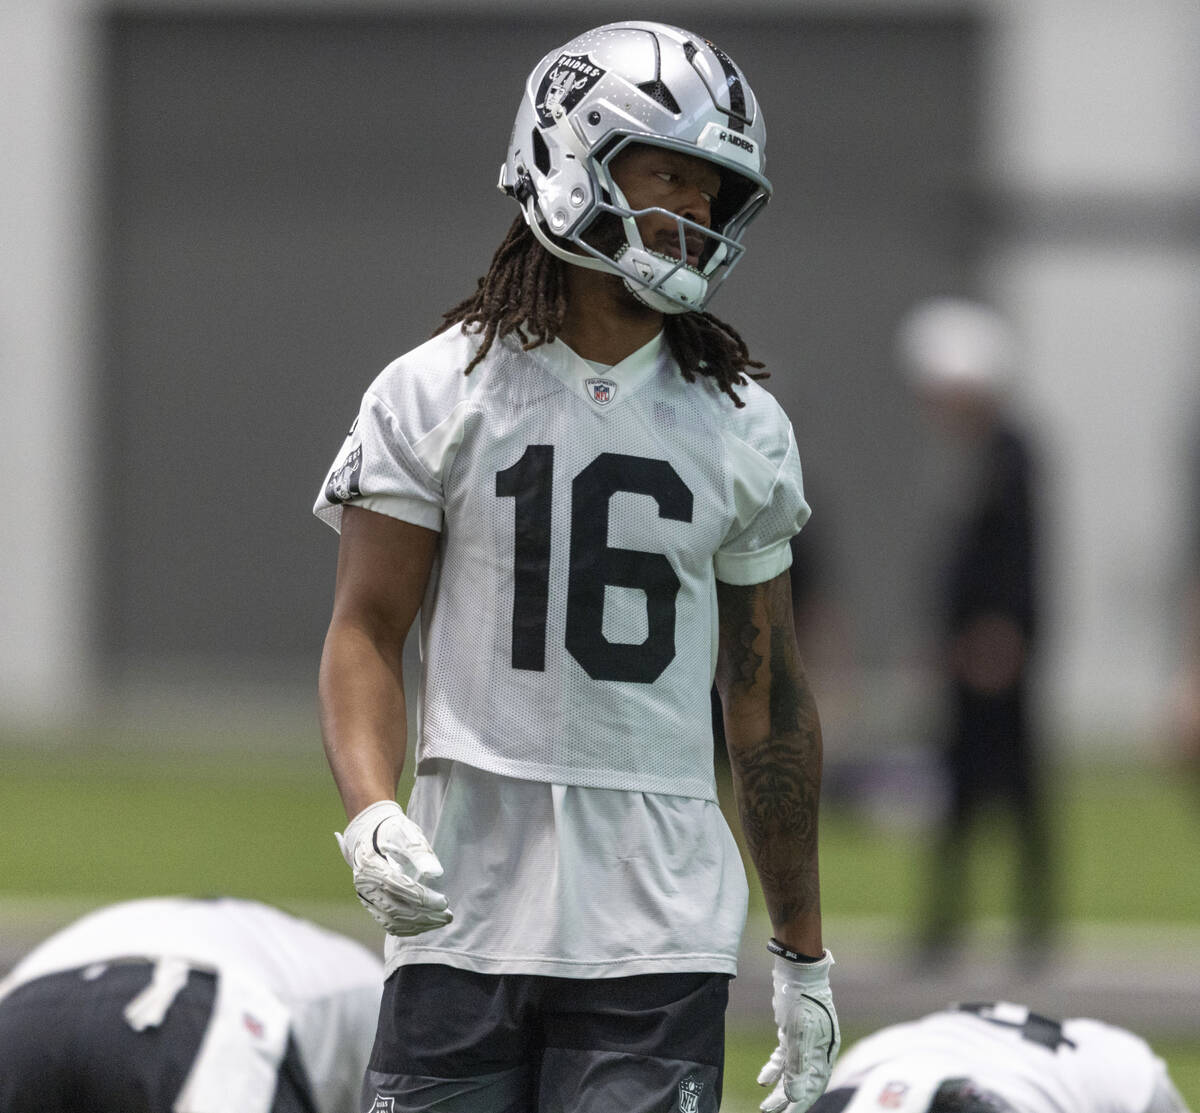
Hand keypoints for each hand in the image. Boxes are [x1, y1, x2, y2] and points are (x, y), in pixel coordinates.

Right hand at [335, 800, 452, 935]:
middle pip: (394, 908)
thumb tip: (436, 873)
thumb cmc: (391, 831)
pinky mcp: (371, 904)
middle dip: (424, 915)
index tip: (443, 901)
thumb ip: (419, 851)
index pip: (396, 886)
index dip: (421, 897)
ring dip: (418, 925)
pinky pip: (387, 923)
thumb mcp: (406, 832)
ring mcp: (366, 896)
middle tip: (448, 915)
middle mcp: (364, 884)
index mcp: (370, 863)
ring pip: (391, 920)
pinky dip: (408, 928)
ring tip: (441, 920)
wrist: (371, 833)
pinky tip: (427, 923)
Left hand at [757, 947, 838, 1112]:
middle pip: (803, 1082)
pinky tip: (764, 1079)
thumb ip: (797, 1066)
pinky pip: (784, 1057)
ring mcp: (805, 1041)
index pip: (813, 1086)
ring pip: (792, 1071)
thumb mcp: (798, 1034)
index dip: (800, 1102)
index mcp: (825, 1052)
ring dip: (779, 1087)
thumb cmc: (802, 1001)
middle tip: (769, 1110)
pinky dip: (775, 1068)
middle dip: (787, 1099)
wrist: (797, 972)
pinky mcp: (793, 1033)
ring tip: (766, 1103)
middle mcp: (817, 1049)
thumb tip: (795, 1096)